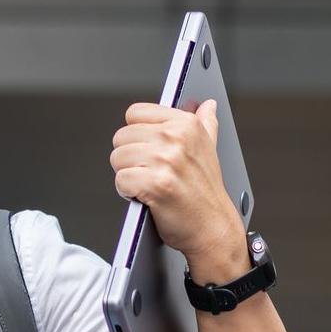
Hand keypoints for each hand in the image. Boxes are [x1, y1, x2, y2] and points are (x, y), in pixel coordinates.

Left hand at [109, 99, 245, 272]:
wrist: (213, 226)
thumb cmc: (205, 191)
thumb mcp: (209, 150)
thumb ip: (205, 123)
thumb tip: (207, 104)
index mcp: (186, 124)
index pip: (135, 113)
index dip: (135, 134)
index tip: (148, 148)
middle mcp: (176, 138)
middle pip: (121, 137)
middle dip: (129, 158)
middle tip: (149, 172)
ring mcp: (166, 160)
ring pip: (117, 158)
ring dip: (127, 175)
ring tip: (148, 184)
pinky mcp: (155, 184)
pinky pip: (120, 180)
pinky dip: (127, 192)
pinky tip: (144, 196)